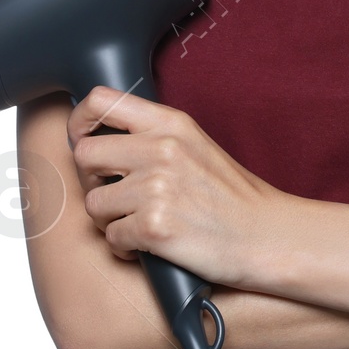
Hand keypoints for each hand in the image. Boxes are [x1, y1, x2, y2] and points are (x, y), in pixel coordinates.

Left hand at [65, 87, 281, 287]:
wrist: (269, 237)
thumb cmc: (235, 198)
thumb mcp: (196, 147)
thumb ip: (154, 137)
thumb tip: (103, 142)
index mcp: (171, 124)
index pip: (100, 101)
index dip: (79, 122)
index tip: (83, 140)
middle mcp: (161, 150)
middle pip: (85, 155)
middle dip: (92, 180)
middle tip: (115, 195)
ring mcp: (156, 188)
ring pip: (93, 203)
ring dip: (109, 220)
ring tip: (138, 224)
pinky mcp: (154, 227)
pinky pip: (111, 238)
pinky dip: (125, 247)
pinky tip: (148, 245)